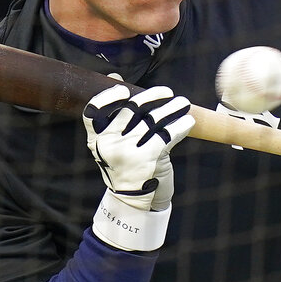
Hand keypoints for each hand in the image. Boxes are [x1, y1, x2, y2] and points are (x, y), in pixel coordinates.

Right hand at [82, 84, 193, 249]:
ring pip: (153, 120)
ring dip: (172, 108)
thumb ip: (115, 116)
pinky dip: (180, 125)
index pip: (93, 112)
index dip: (108, 97)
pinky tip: (187, 121)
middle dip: (153, 96)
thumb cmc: (127, 168)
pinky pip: (168, 135)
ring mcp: (128, 153)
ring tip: (182, 103)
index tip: (124, 89)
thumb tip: (114, 77)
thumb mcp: (114, 145)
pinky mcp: (149, 160)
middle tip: (167, 92)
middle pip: (131, 110)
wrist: (134, 204)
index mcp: (96, 141)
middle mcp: (108, 146)